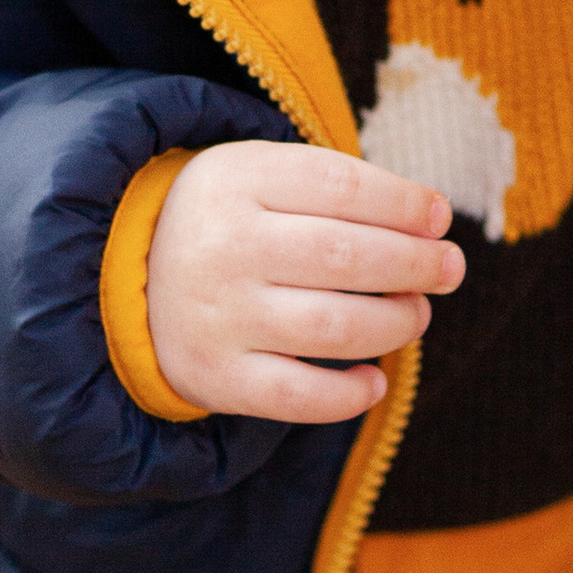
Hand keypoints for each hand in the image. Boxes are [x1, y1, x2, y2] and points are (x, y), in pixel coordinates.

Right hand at [145, 141, 465, 424]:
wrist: (124, 275)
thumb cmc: (228, 219)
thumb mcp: (261, 175)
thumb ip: (339, 186)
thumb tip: (432, 222)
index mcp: (233, 179)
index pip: (342, 187)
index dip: (405, 203)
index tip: (440, 217)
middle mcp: (221, 247)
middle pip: (347, 256)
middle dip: (416, 264)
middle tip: (449, 268)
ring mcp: (217, 316)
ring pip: (336, 328)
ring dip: (397, 323)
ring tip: (416, 313)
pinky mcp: (215, 377)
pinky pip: (300, 397)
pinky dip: (351, 393)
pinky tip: (375, 377)